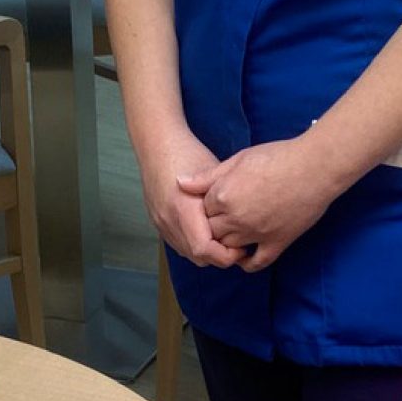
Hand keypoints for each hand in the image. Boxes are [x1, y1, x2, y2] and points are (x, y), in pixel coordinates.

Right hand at [138, 130, 240, 270]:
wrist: (156, 143)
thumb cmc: (188, 154)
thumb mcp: (214, 175)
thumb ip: (226, 203)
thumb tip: (245, 226)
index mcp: (184, 209)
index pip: (205, 249)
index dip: (226, 255)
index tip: (242, 246)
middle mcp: (169, 220)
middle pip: (198, 257)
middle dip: (220, 257)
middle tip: (238, 244)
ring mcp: (160, 223)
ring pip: (188, 253)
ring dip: (207, 252)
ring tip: (223, 237)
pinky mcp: (157, 221)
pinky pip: (178, 244)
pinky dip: (194, 243)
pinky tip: (206, 230)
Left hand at [180, 134, 350, 271]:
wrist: (314, 167)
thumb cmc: (277, 156)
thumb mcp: (237, 159)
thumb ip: (207, 176)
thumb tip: (179, 183)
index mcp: (222, 196)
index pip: (201, 211)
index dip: (205, 207)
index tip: (211, 203)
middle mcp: (235, 218)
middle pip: (211, 232)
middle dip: (212, 227)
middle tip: (218, 220)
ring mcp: (256, 233)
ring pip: (229, 248)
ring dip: (226, 244)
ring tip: (229, 236)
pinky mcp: (277, 242)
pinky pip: (256, 262)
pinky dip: (247, 263)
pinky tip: (244, 256)